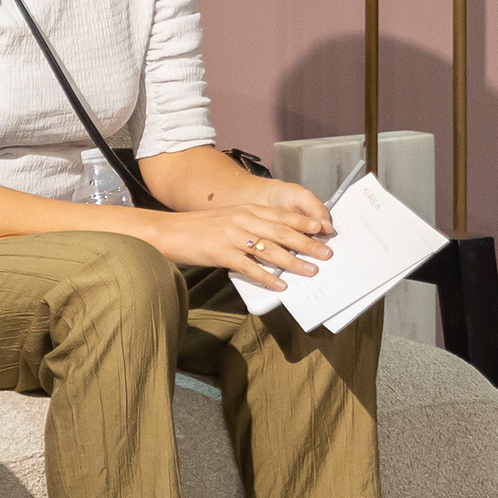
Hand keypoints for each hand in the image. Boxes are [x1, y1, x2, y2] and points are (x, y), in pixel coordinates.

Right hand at [146, 184, 333, 287]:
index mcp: (247, 210)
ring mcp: (233, 236)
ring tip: (311, 271)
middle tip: (326, 253)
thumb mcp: (229, 219)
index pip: (282, 216)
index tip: (323, 230)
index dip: (305, 224)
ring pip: (271, 250)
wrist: (170, 231)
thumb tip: (276, 241)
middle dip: (307, 244)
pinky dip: (267, 278)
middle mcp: (243, 220)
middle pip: (282, 232)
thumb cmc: (200, 227)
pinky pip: (250, 267)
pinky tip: (280, 286)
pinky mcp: (222, 253)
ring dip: (294, 262)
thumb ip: (251, 226)